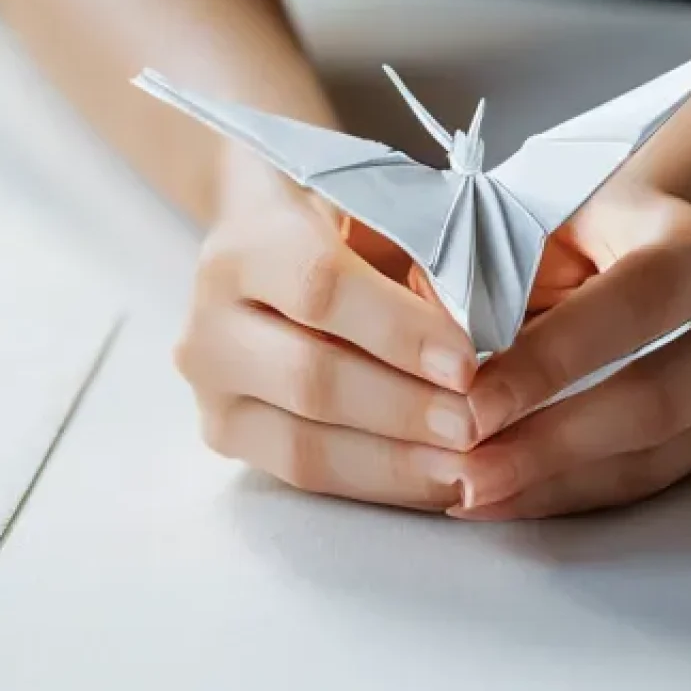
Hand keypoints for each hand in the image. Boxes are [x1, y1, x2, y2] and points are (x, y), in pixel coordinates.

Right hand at [174, 151, 476, 510]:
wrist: (261, 237)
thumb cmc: (338, 217)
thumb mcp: (376, 208)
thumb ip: (418, 255)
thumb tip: (481, 327)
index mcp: (249, 242)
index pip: (320, 288)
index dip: (396, 331)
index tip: (465, 364)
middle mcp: (212, 318)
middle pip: (309, 378)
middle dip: (403, 409)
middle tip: (475, 425)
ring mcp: (210, 386)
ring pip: (302, 444)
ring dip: (395, 463)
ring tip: (466, 468)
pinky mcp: (223, 432)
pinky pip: (302, 475)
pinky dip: (376, 483)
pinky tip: (433, 480)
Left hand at [451, 183, 690, 519]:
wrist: (649, 251)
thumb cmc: (578, 234)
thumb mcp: (539, 224)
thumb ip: (494, 273)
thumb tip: (437, 352)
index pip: (629, 308)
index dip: (551, 361)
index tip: (472, 406)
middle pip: (654, 401)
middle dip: (552, 444)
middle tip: (469, 470)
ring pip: (653, 460)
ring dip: (554, 485)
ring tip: (472, 492)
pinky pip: (647, 483)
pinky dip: (569, 496)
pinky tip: (504, 498)